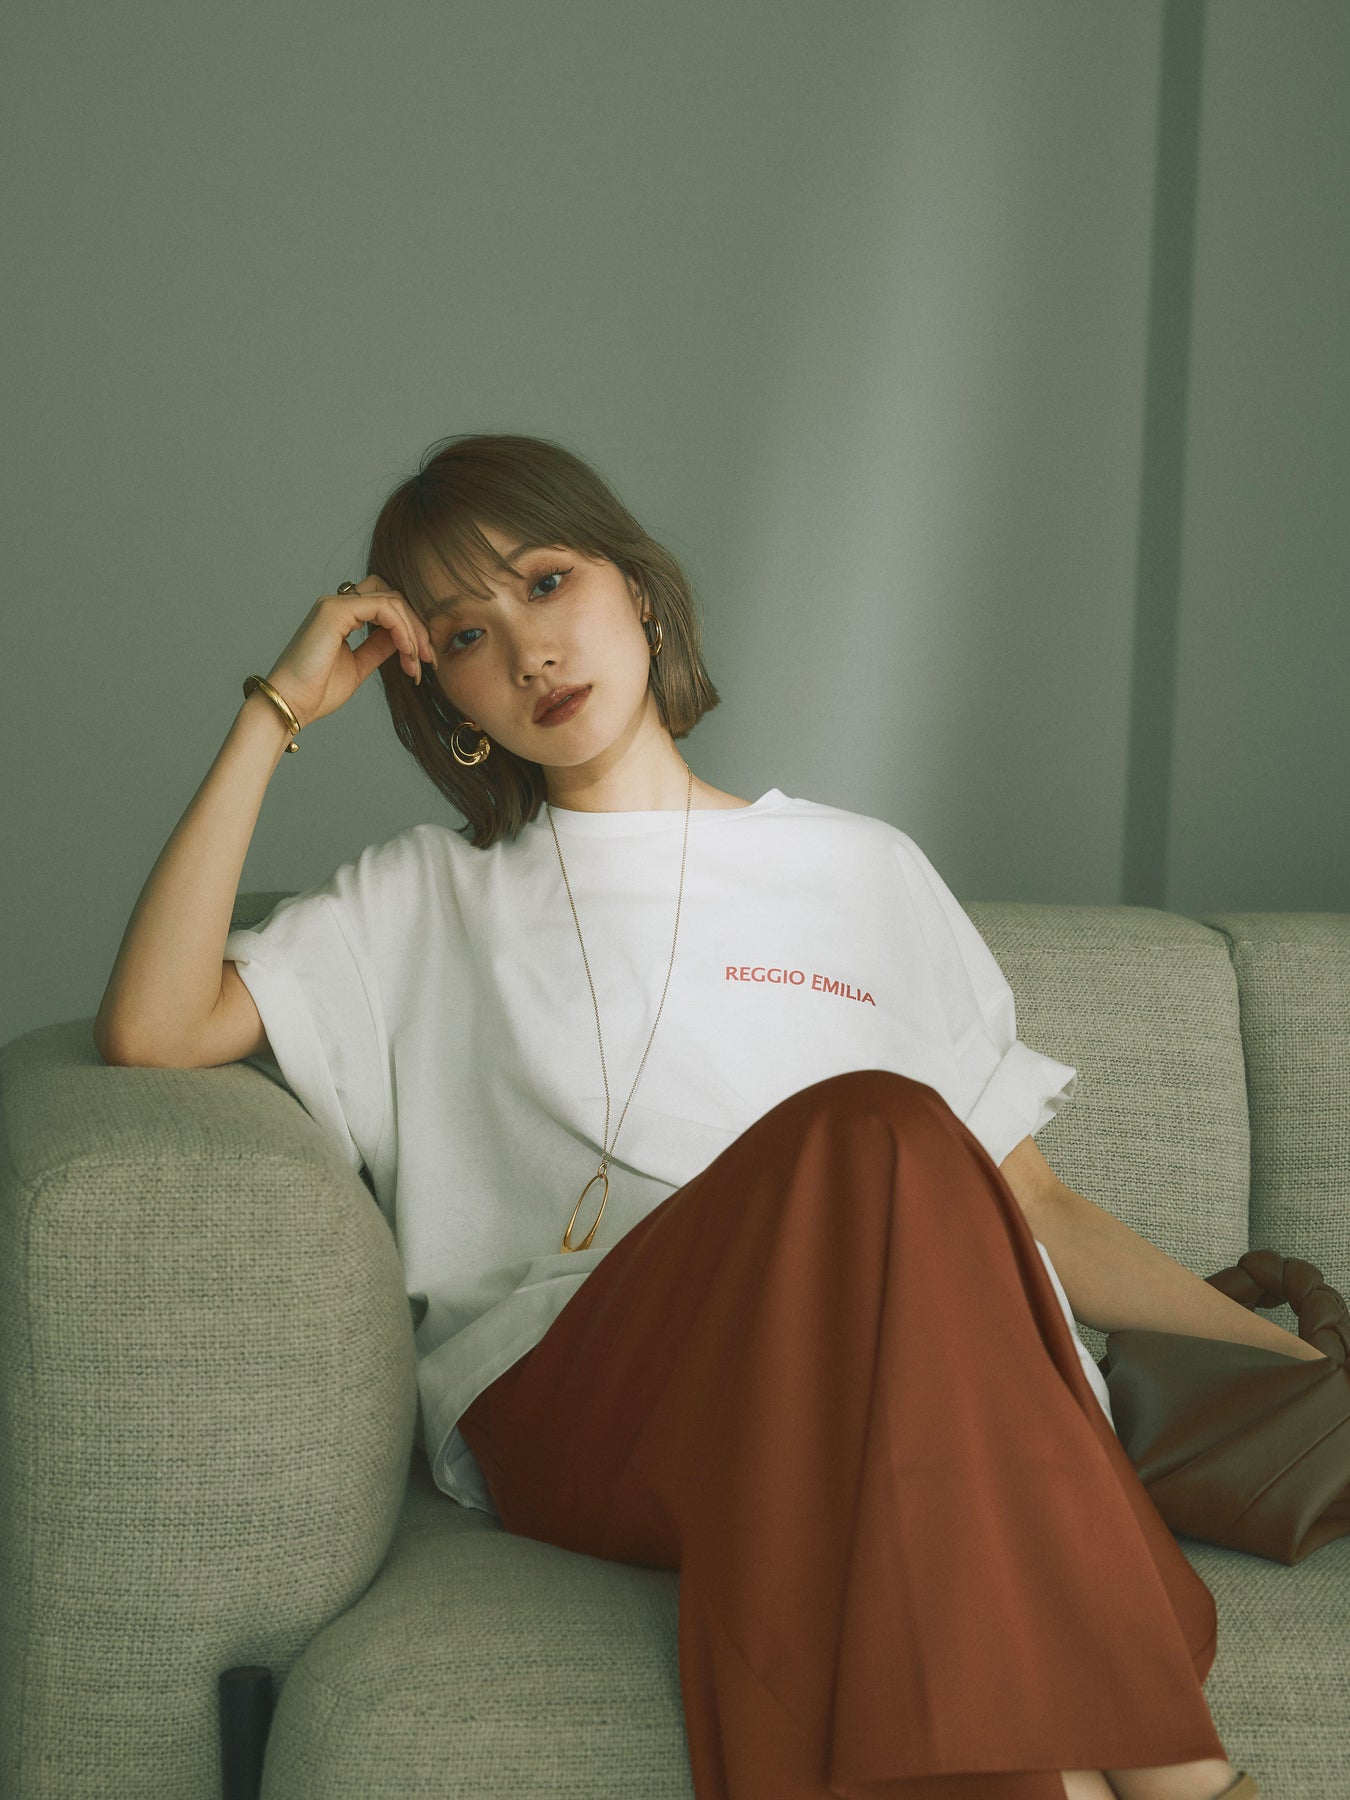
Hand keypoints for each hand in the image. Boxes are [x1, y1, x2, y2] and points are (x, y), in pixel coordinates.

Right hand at [263, 576, 437, 729]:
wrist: (292, 704)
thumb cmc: (318, 692)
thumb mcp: (360, 666)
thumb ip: (379, 647)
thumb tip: (404, 640)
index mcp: (342, 616)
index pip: (387, 606)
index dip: (411, 629)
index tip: (422, 660)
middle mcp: (338, 604)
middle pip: (394, 598)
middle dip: (417, 628)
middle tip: (428, 660)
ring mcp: (335, 604)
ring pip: (393, 601)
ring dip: (413, 632)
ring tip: (418, 662)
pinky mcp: (335, 610)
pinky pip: (383, 608)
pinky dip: (402, 629)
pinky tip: (407, 653)